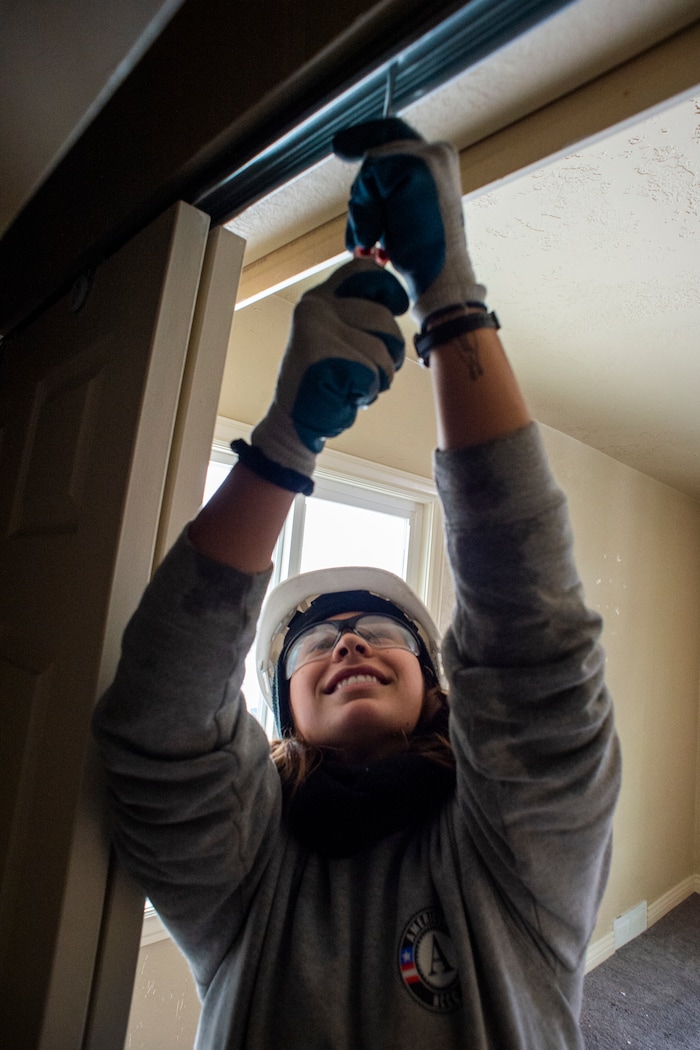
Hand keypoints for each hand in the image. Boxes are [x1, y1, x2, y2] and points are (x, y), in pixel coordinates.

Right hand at [248, 257, 408, 489]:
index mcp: (321, 297)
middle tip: (370, 370)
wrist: (294, 423)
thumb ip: (360, 314)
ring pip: (384, 348)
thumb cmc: (325, 381)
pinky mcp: (324, 357)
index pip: (366, 270)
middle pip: (385, 317)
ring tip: (355, 384)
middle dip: (390, 351)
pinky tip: (344, 395)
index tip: (396, 309)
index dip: (390, 290)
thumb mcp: (339, 337)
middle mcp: (315, 307)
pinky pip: (373, 374)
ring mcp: (318, 330)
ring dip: (380, 375)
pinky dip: (367, 392)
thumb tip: (398, 299)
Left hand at [333, 118, 485, 324]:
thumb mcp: (403, 215)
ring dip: (364, 209)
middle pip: (377, 153)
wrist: (440, 281)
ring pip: (371, 166)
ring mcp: (429, 156)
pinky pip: (370, 176)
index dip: (364, 136)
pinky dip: (366, 211)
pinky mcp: (415, 167)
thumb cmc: (423, 259)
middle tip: (368, 239)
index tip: (338, 146)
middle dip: (363, 197)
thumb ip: (389, 190)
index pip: (394, 136)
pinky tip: (376, 238)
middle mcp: (438, 153)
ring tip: (376, 242)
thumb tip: (361, 170)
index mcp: (439, 164)